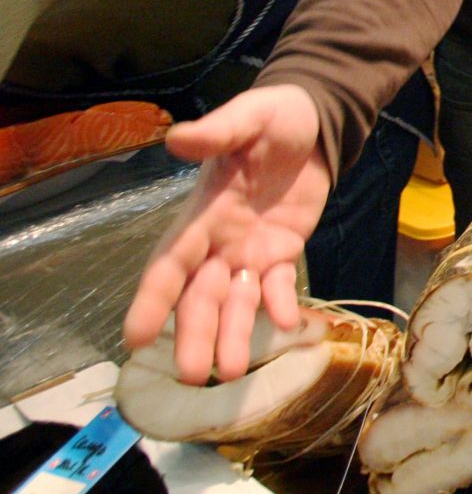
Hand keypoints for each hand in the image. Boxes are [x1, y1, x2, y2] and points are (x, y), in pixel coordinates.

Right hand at [124, 85, 330, 383]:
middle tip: (191, 375)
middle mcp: (219, 240)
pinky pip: (278, 285)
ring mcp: (250, 249)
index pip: (170, 263)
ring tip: (229, 373)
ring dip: (231, 335)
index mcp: (202, 213)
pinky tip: (287, 324)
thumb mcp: (247, 117)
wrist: (312, 122)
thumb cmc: (272, 118)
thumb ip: (217, 131)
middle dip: (194, 333)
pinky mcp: (282, 250)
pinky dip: (280, 305)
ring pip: (235, 301)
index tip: (136, 338)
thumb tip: (176, 137)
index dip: (153, 299)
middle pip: (200, 295)